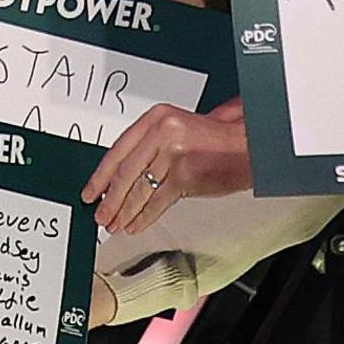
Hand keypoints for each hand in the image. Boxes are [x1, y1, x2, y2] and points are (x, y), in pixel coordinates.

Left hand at [81, 100, 251, 234]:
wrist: (253, 146)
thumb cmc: (218, 141)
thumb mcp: (177, 131)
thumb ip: (150, 147)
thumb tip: (119, 175)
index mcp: (155, 119)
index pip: (117, 151)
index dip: (100, 176)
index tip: (90, 192)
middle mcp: (162, 133)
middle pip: (125, 173)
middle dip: (109, 199)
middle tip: (100, 215)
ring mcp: (173, 154)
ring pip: (140, 189)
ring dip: (125, 211)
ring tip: (115, 224)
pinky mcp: (185, 175)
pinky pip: (158, 201)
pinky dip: (145, 216)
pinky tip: (136, 224)